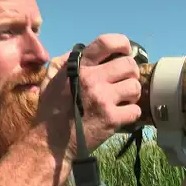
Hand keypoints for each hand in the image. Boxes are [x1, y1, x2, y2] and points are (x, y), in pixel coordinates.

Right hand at [35, 34, 141, 161]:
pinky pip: (135, 110)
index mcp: (78, 67)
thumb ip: (67, 63)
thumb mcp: (52, 80)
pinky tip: (120, 115)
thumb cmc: (51, 110)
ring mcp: (103, 99)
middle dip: (130, 72)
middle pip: (129, 64)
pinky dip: (130, 113)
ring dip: (131, 93)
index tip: (125, 51)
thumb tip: (85, 50)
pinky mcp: (111, 119)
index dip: (122, 43)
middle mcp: (92, 80)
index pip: (106, 42)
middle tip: (123, 81)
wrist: (51, 143)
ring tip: (122, 99)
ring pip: (135, 86)